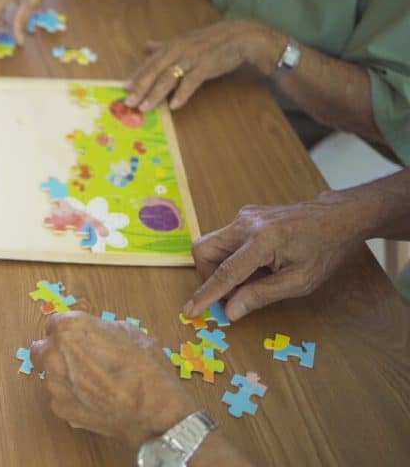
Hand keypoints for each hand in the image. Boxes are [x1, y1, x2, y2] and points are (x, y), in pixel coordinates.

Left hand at [31, 312, 196, 449]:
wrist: (153, 412)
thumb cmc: (146, 369)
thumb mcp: (130, 332)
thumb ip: (101, 330)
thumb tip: (97, 334)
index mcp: (70, 328)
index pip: (54, 324)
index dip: (68, 332)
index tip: (77, 340)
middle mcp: (54, 354)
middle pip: (41, 349)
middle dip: (56, 353)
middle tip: (77, 360)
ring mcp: (54, 383)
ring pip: (49, 375)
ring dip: (64, 377)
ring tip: (93, 384)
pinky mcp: (59, 408)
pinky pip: (60, 397)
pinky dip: (72, 398)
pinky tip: (95, 400)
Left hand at [125, 19, 281, 111]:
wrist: (241, 36)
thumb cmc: (211, 39)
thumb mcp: (185, 39)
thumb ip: (164, 45)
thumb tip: (146, 46)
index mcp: (172, 45)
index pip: (150, 62)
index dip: (137, 75)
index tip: (125, 88)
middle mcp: (179, 50)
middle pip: (155, 71)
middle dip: (140, 87)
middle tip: (129, 102)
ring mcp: (192, 58)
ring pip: (169, 77)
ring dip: (155, 94)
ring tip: (145, 107)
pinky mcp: (206, 66)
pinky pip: (191, 82)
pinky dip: (182, 94)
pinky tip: (174, 105)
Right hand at [185, 199, 360, 321]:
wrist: (337, 216)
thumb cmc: (324, 250)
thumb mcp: (299, 281)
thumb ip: (262, 295)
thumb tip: (231, 311)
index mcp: (263, 241)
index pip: (224, 272)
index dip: (206, 294)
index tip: (190, 310)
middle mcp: (246, 224)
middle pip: (204, 250)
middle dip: (209, 275)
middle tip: (233, 292)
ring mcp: (244, 216)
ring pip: (212, 245)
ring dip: (222, 268)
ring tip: (252, 278)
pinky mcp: (245, 215)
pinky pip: (225, 240)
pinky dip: (232, 258)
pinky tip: (257, 265)